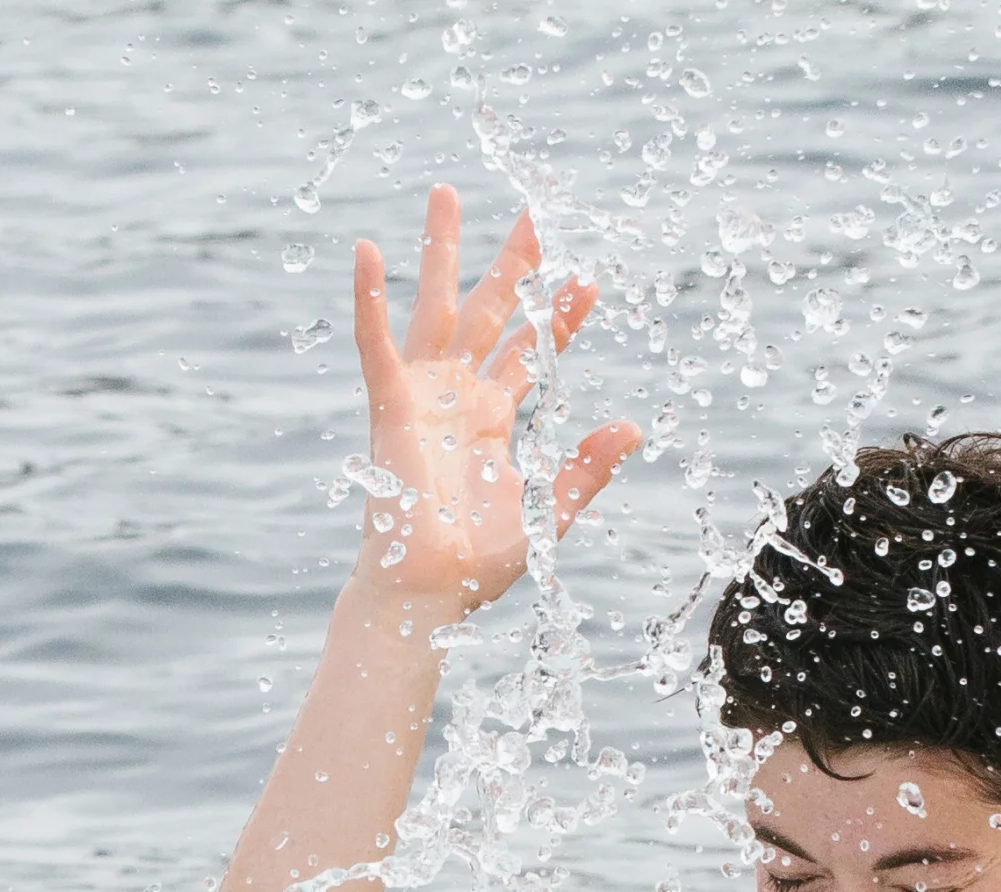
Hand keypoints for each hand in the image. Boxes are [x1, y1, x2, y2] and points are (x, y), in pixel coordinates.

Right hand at [349, 184, 639, 612]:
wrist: (431, 590)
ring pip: (433, 306)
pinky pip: (375, 342)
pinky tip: (367, 250)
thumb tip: (633, 427)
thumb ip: (585, 466)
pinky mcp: (390, 404)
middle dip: (510, 263)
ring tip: (445, 193)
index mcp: (491, 419)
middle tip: (534, 212)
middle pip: (487, 311)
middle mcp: (457, 396)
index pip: (529, 350)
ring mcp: (422, 394)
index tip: (588, 278)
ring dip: (439, 251)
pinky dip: (369, 298)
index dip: (557, 314)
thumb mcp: (548, 511)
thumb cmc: (479, 564)